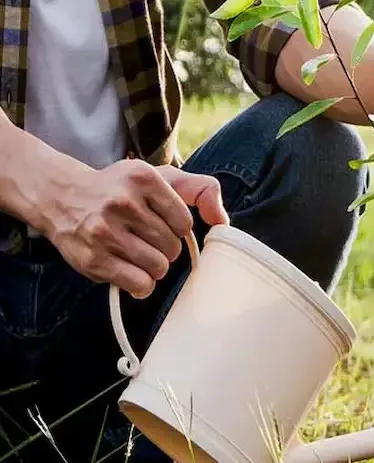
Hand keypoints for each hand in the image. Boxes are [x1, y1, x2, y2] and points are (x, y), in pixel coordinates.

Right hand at [39, 160, 227, 297]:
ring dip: (153, 267)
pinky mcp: (93, 259)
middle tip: (143, 239)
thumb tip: (223, 221)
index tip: (159, 223)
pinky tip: (130, 272)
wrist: (60, 196)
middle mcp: (122, 202)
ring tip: (135, 253)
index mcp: (143, 178)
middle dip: (164, 249)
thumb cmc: (120, 190)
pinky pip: (140, 285)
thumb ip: (200, 190)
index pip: (185, 222)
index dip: (177, 229)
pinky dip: (141, 285)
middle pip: (172, 247)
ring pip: (159, 268)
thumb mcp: (159, 177)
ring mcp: (104, 231)